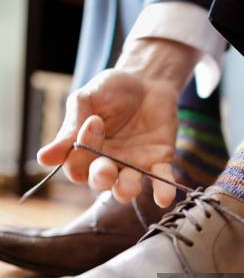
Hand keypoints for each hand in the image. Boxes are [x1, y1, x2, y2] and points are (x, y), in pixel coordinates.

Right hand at [37, 39, 199, 206]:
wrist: (148, 79)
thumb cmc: (112, 90)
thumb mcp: (87, 100)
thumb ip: (71, 127)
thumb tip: (44, 158)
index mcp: (86, 152)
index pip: (76, 166)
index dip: (80, 153)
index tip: (93, 121)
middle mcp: (108, 163)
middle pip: (99, 183)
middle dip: (100, 178)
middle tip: (104, 166)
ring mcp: (133, 165)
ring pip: (126, 188)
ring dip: (126, 189)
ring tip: (128, 184)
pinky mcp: (159, 162)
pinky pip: (161, 181)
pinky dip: (163, 192)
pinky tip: (165, 199)